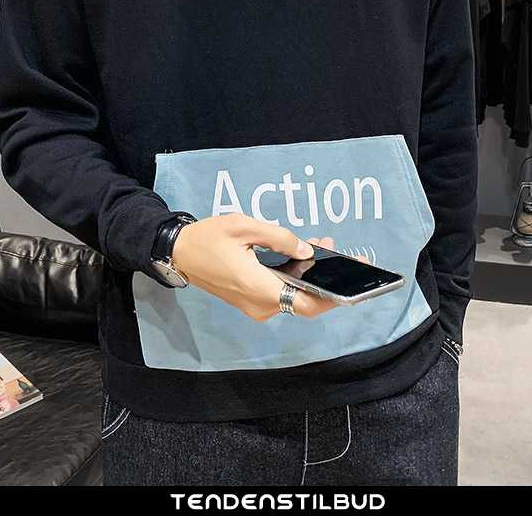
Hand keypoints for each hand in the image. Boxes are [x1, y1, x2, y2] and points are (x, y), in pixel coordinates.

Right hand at [171, 214, 339, 321]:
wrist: (179, 252)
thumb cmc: (209, 238)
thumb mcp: (244, 226)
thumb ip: (278, 236)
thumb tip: (306, 249)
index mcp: (258, 287)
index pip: (306, 304)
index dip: (333, 298)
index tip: (352, 285)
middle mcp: (259, 304)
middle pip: (303, 299)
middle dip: (323, 277)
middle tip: (332, 249)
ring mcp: (254, 306)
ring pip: (292, 296)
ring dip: (308, 275)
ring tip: (319, 246)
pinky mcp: (251, 301)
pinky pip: (280, 293)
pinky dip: (294, 278)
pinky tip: (300, 256)